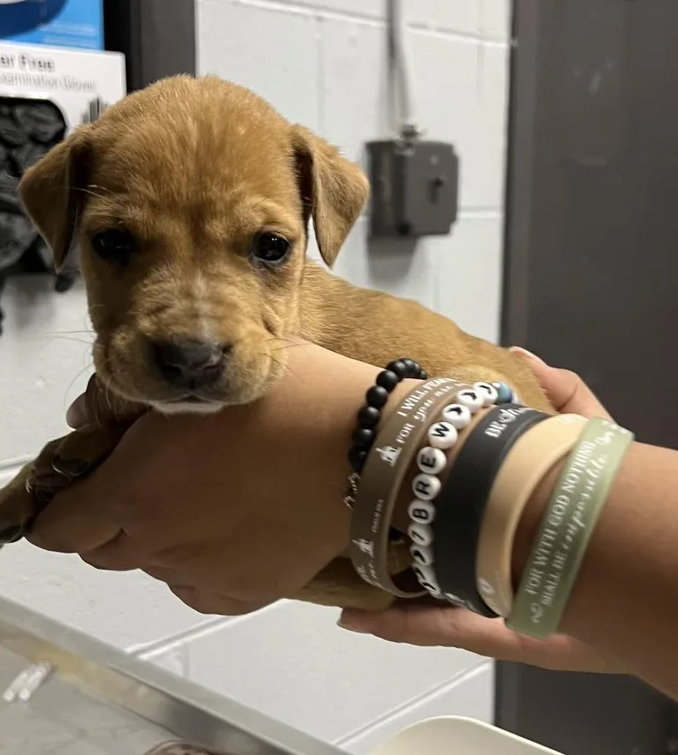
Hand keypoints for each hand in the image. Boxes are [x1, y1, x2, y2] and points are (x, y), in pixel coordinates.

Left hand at [30, 344, 398, 614]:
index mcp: (133, 491)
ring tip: (208, 495)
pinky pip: (198, 585)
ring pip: (153, 564)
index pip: (55, 528)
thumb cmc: (286, 397)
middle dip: (109, 517)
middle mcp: (158, 544)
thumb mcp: (200, 381)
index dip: (58, 507)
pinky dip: (200, 563)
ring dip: (160, 535)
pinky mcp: (245, 594)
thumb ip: (127, 405)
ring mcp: (202, 575)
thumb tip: (84, 421)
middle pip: (101, 550)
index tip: (80, 484)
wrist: (367, 446)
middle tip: (151, 478)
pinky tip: (233, 527)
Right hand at [338, 350, 623, 675]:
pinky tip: (363, 618)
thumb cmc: (611, 501)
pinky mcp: (503, 631)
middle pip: (428, 551)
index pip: (446, 503)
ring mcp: (493, 594)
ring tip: (340, 592)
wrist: (652, 570)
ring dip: (381, 599)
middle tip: (344, 529)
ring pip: (424, 597)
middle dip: (386, 545)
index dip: (410, 488)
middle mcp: (491, 554)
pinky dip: (403, 626)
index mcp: (501, 515)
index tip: (374, 470)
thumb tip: (517, 355)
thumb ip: (560, 397)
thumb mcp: (592, 438)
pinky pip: (444, 629)